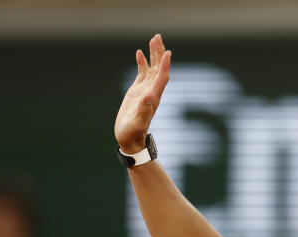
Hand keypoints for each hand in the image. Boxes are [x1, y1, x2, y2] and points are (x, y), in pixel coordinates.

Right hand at [114, 34, 171, 153]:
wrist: (129, 139)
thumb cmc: (132, 133)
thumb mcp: (137, 122)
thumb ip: (143, 110)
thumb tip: (149, 96)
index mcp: (154, 97)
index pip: (162, 77)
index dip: (165, 65)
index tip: (168, 52)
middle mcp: (152, 91)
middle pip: (159, 68)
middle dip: (159, 53)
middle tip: (158, 37)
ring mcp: (145, 90)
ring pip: (152, 68)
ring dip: (153, 54)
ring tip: (153, 39)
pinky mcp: (137, 90)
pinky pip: (142, 73)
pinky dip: (142, 62)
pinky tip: (139, 53)